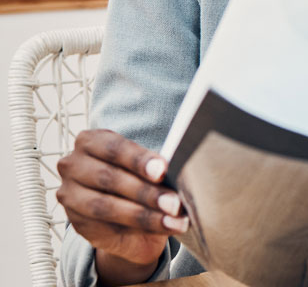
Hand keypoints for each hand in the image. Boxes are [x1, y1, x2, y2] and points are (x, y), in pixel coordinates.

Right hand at [56, 129, 188, 282]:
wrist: (124, 212)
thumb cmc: (137, 176)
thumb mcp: (144, 166)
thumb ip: (152, 167)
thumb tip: (175, 171)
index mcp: (90, 141)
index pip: (114, 148)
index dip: (139, 160)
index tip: (163, 171)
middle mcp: (73, 165)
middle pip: (110, 178)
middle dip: (146, 192)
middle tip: (175, 203)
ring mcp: (70, 195)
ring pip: (106, 206)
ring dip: (145, 214)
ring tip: (174, 219)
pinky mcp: (76, 223)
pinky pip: (108, 227)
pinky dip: (141, 228)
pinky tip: (165, 227)